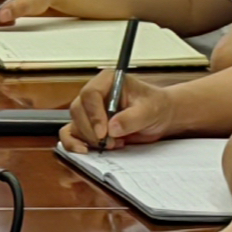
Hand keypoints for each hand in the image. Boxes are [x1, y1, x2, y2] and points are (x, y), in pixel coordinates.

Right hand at [60, 71, 176, 152]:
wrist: (160, 117)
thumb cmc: (156, 106)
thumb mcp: (150, 110)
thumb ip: (132, 118)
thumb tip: (112, 128)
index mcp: (107, 81)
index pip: (90, 94)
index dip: (94, 114)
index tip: (103, 132)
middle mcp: (94, 94)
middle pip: (78, 109)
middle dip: (90, 130)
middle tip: (107, 143)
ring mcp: (89, 110)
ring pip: (75, 123)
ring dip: (89, 138)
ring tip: (111, 145)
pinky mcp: (88, 125)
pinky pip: (71, 134)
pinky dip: (73, 143)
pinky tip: (84, 151)